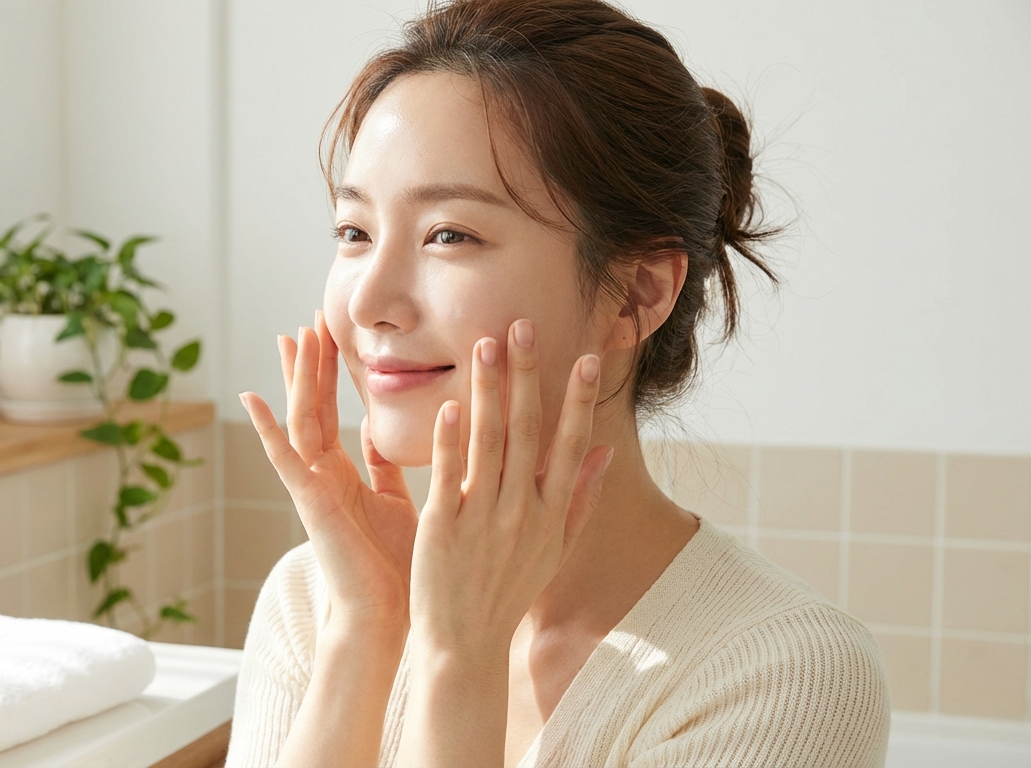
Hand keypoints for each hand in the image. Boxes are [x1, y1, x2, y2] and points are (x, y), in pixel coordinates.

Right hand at [238, 312, 418, 633]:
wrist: (387, 616)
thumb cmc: (395, 567)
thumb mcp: (394, 502)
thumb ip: (381, 467)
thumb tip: (375, 430)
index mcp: (341, 475)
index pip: (329, 411)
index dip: (327, 373)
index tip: (327, 333)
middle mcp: (321, 476)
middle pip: (309, 408)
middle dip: (309, 365)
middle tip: (309, 320)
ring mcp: (311, 488)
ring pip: (299, 422)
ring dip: (296, 380)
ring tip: (293, 338)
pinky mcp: (309, 503)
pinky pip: (284, 459)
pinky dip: (267, 429)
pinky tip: (251, 397)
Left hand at [409, 318, 612, 655]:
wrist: (465, 644)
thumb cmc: (507, 594)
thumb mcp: (554, 551)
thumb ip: (581, 500)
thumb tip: (604, 453)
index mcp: (550, 513)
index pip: (572, 444)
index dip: (580, 400)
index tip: (589, 357)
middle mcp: (522, 510)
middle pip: (528, 430)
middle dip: (527, 375)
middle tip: (523, 325)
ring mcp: (483, 517)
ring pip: (489, 441)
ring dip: (488, 390)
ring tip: (484, 344)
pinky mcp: (443, 528)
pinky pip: (450, 475)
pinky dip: (451, 440)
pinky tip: (451, 405)